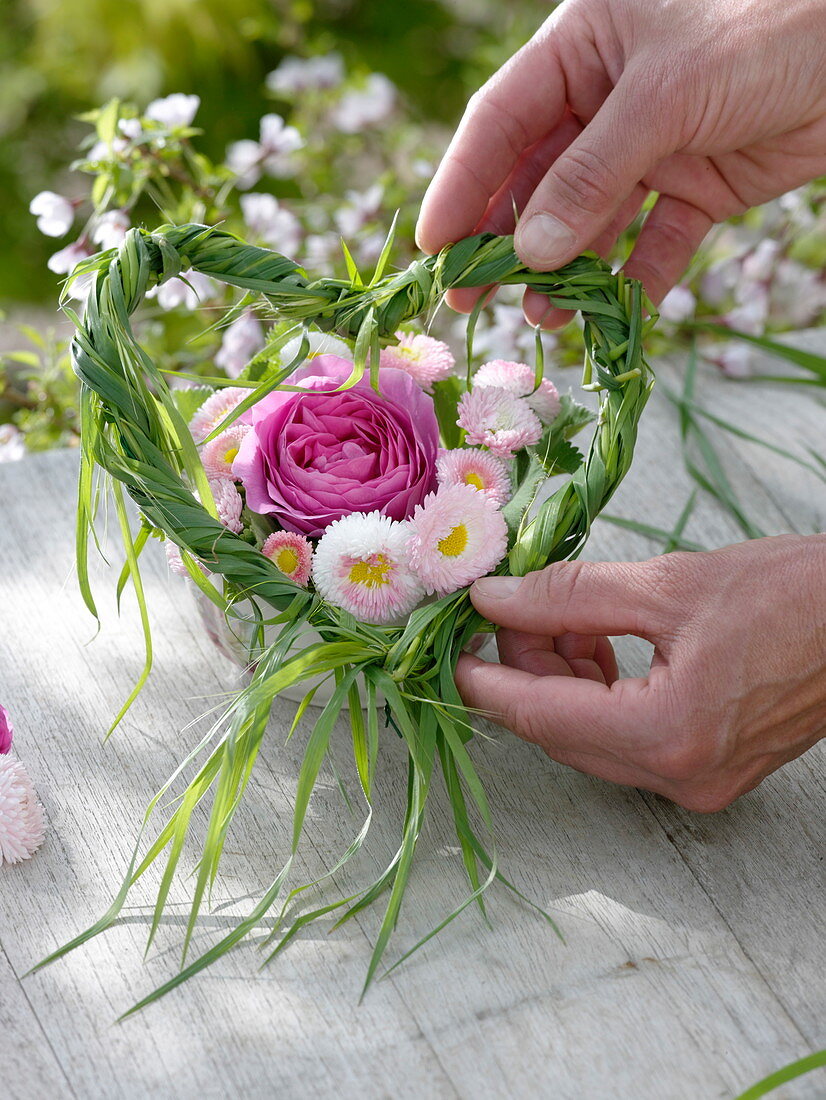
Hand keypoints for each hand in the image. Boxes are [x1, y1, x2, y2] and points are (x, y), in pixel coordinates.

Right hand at [416, 0, 825, 323]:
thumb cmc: (768, 26)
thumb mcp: (666, 94)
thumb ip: (592, 174)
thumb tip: (529, 252)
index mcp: (585, 45)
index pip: (502, 120)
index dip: (463, 183)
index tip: (433, 247)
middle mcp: (610, 97)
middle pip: (538, 178)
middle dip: (505, 241)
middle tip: (470, 299)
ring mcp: (654, 144)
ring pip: (591, 219)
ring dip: (565, 270)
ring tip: (541, 317)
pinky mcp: (699, 186)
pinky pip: (654, 240)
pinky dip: (635, 278)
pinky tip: (613, 313)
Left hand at [455, 535, 825, 810]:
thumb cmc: (793, 595)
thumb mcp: (669, 585)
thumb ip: (570, 596)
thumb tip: (496, 600)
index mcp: (669, 734)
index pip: (542, 716)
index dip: (486, 680)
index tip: (447, 651)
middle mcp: (681, 776)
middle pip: (562, 733)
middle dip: (524, 673)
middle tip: (506, 613)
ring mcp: (699, 781)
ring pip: (591, 739)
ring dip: (560, 682)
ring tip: (555, 619)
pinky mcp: (712, 768)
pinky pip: (627, 740)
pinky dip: (598, 696)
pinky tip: (594, 645)